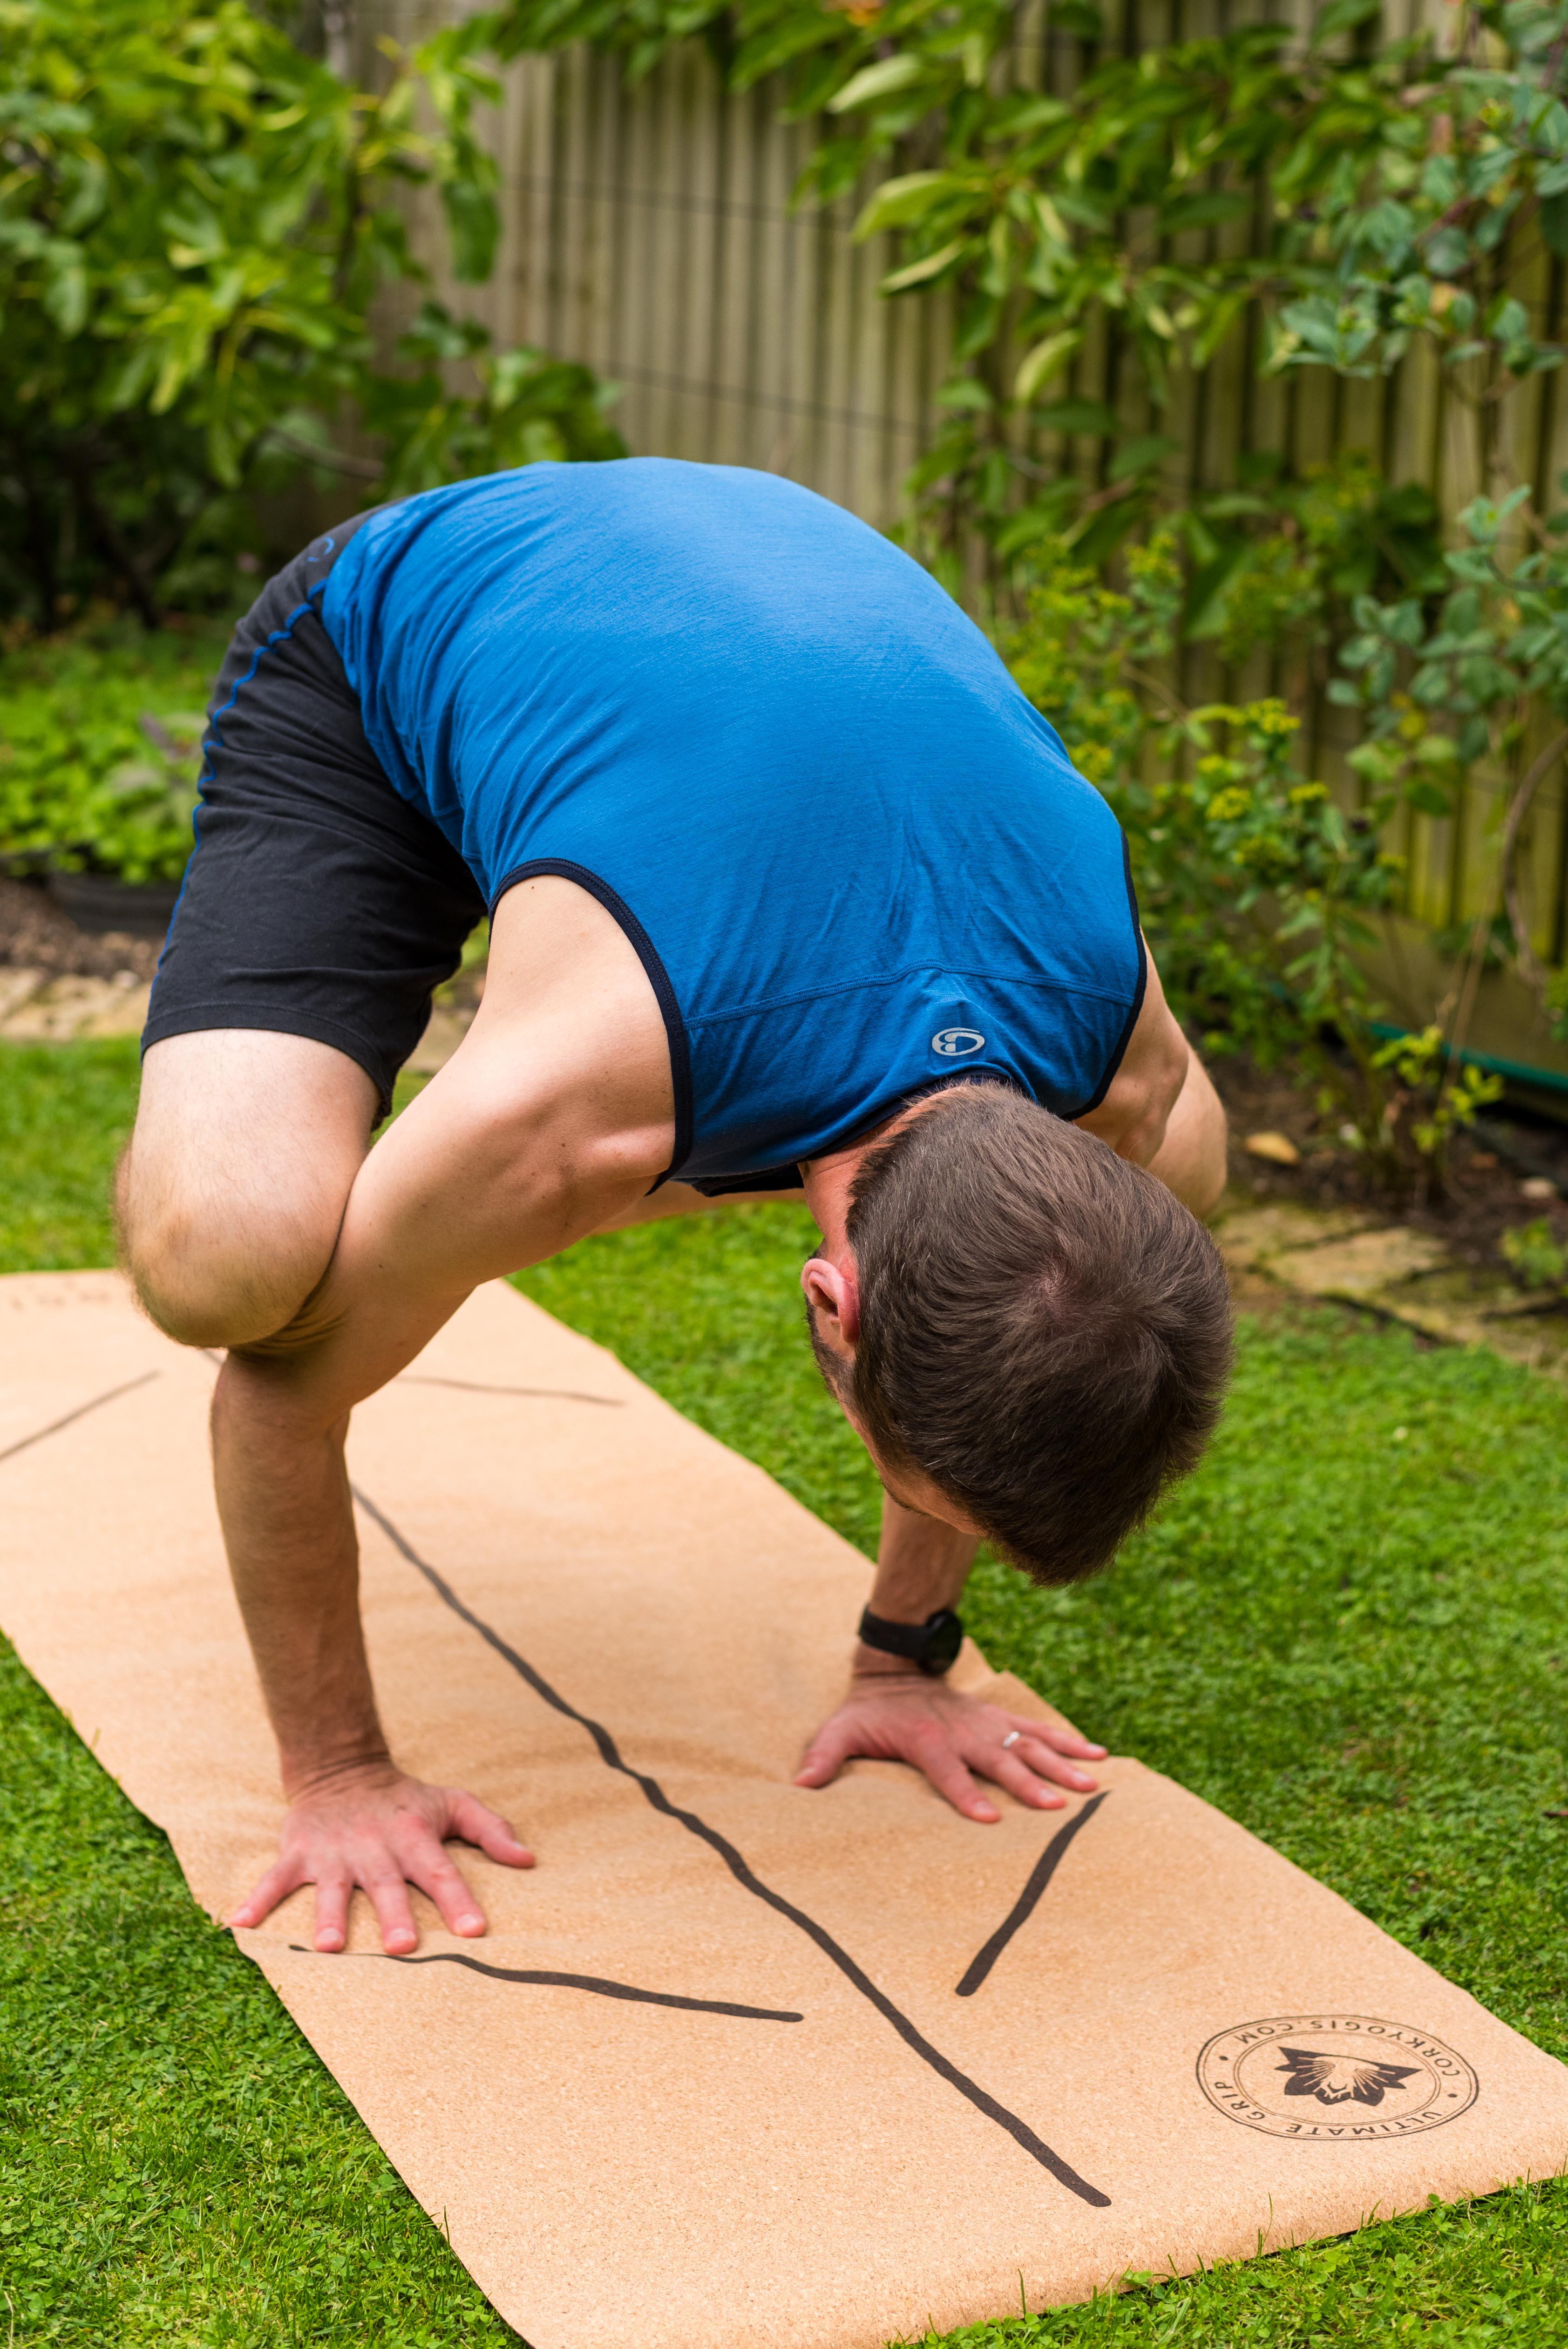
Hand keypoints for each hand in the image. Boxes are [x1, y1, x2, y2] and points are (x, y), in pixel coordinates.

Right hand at [230, 1763, 534, 1952]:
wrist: (342, 1768)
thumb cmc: (407, 1799)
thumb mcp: (453, 1803)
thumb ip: (492, 1830)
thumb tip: (529, 1861)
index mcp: (414, 1837)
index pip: (442, 1872)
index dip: (459, 1900)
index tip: (475, 1930)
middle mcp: (374, 1848)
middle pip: (387, 1886)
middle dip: (394, 1915)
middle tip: (404, 1948)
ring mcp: (332, 1853)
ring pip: (331, 1889)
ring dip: (329, 1917)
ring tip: (329, 1948)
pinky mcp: (297, 1854)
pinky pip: (274, 1879)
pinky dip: (256, 1900)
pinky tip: (239, 1924)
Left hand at [794, 1669, 1105, 1822]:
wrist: (894, 1669)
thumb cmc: (868, 1712)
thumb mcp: (839, 1729)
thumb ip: (824, 1756)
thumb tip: (799, 1786)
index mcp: (926, 1740)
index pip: (948, 1771)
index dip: (966, 1795)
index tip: (990, 1820)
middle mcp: (962, 1731)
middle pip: (999, 1758)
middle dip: (1028, 1783)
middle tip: (1058, 1805)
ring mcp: (985, 1723)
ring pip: (1028, 1742)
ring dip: (1060, 1762)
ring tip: (1091, 1783)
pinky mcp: (998, 1718)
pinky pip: (1037, 1728)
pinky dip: (1068, 1740)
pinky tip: (1098, 1754)